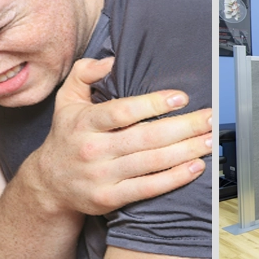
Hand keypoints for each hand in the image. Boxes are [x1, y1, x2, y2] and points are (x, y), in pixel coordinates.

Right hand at [24, 57, 211, 215]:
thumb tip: (111, 61)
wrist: (49, 183)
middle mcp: (93, 149)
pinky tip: (195, 167)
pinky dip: (175, 178)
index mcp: (84, 123)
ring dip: (186, 151)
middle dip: (184, 127)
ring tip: (209, 140)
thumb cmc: (66, 136)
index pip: (123, 112)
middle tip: (209, 118)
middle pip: (146, 138)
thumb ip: (85, 73)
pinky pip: (148, 188)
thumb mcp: (66, 99)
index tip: (180, 98)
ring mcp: (102, 176)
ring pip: (152, 162)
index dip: (154, 104)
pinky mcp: (110, 198)